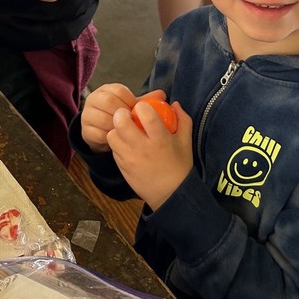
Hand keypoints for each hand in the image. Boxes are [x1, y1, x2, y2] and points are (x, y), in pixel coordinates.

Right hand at [79, 83, 139, 153]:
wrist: (101, 132)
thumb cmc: (118, 115)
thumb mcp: (130, 106)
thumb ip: (145, 101)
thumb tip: (162, 94)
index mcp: (106, 90)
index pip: (119, 90)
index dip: (131, 101)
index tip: (139, 111)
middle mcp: (94, 99)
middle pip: (108, 102)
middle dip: (123, 113)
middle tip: (133, 123)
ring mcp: (87, 115)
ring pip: (102, 118)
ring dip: (117, 127)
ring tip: (127, 132)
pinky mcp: (85, 130)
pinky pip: (98, 134)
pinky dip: (110, 138)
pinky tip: (118, 140)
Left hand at [107, 95, 191, 210]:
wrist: (170, 195)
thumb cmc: (180, 166)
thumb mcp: (186, 142)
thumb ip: (182, 120)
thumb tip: (174, 103)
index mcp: (160, 140)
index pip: (147, 116)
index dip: (141, 106)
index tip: (142, 106)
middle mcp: (143, 148)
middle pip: (121, 123)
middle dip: (121, 114)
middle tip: (126, 114)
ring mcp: (130, 159)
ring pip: (112, 136)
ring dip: (116, 129)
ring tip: (125, 130)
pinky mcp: (122, 167)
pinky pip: (113, 149)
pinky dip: (117, 144)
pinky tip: (126, 144)